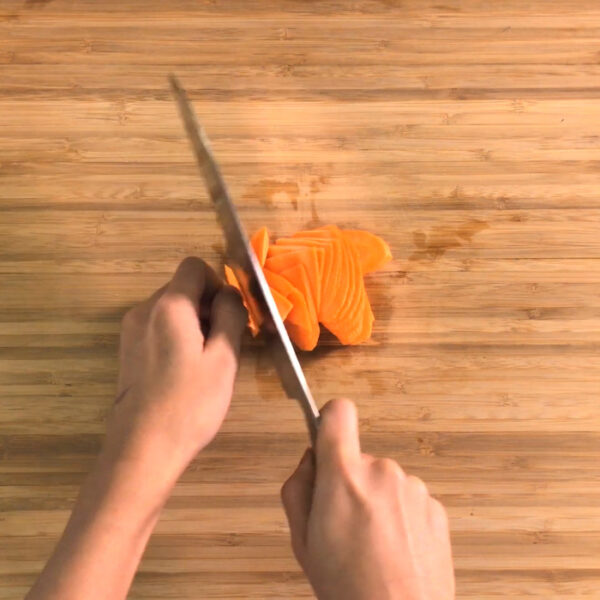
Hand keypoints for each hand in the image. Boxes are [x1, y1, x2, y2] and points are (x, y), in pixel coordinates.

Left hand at [106, 256, 246, 479]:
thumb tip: (230, 294)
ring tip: (208, 361)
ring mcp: (132, 331)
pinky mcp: (128, 351)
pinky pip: (159, 328)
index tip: (231, 314)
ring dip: (195, 322)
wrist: (143, 448)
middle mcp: (144, 310)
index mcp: (169, 306)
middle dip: (208, 305)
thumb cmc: (190, 403)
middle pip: (182, 287)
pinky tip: (187, 370)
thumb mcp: (224, 358)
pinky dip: (178, 336)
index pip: (194, 267)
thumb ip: (231, 316)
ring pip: (171, 309)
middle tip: (226, 343)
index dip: (218, 282)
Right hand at [281, 399, 454, 599]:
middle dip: (350, 481)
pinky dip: (400, 517)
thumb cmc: (347, 586)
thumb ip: (298, 486)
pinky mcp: (435, 506)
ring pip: (385, 481)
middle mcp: (382, 471)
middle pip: (360, 458)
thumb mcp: (300, 538)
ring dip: (377, 502)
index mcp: (344, 475)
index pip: (338, 413)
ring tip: (373, 545)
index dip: (329, 420)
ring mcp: (413, 488)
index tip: (326, 437)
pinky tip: (395, 550)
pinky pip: (408, 499)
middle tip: (344, 525)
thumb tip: (311, 459)